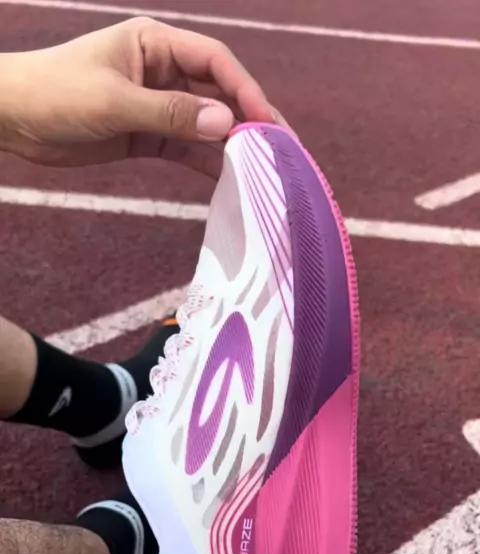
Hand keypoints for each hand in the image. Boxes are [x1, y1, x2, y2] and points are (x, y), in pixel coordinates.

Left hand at [0, 17, 286, 175]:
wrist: (12, 119)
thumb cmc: (56, 93)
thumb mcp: (114, 101)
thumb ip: (170, 114)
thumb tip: (225, 124)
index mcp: (154, 44)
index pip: (214, 61)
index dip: (245, 89)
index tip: (267, 122)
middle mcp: (161, 70)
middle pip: (217, 92)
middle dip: (248, 117)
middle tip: (281, 148)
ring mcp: (156, 104)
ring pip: (205, 123)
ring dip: (231, 143)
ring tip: (263, 167)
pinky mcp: (146, 135)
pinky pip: (185, 148)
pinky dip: (206, 162)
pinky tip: (228, 180)